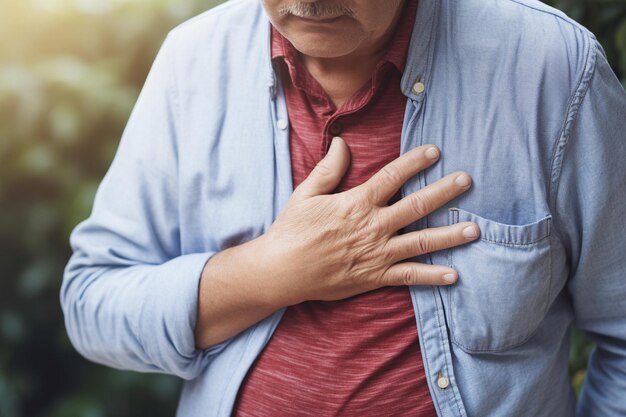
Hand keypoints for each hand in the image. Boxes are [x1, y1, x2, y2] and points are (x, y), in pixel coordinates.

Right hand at [256, 136, 479, 306]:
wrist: (282, 270)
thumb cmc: (292, 230)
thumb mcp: (306, 194)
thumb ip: (328, 169)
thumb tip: (342, 142)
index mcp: (357, 204)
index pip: (392, 177)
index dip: (415, 162)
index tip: (435, 151)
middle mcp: (373, 227)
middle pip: (416, 206)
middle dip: (444, 192)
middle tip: (467, 180)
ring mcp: (377, 254)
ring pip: (420, 242)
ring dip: (449, 235)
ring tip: (474, 229)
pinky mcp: (375, 277)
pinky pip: (408, 277)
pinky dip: (432, 277)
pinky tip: (454, 275)